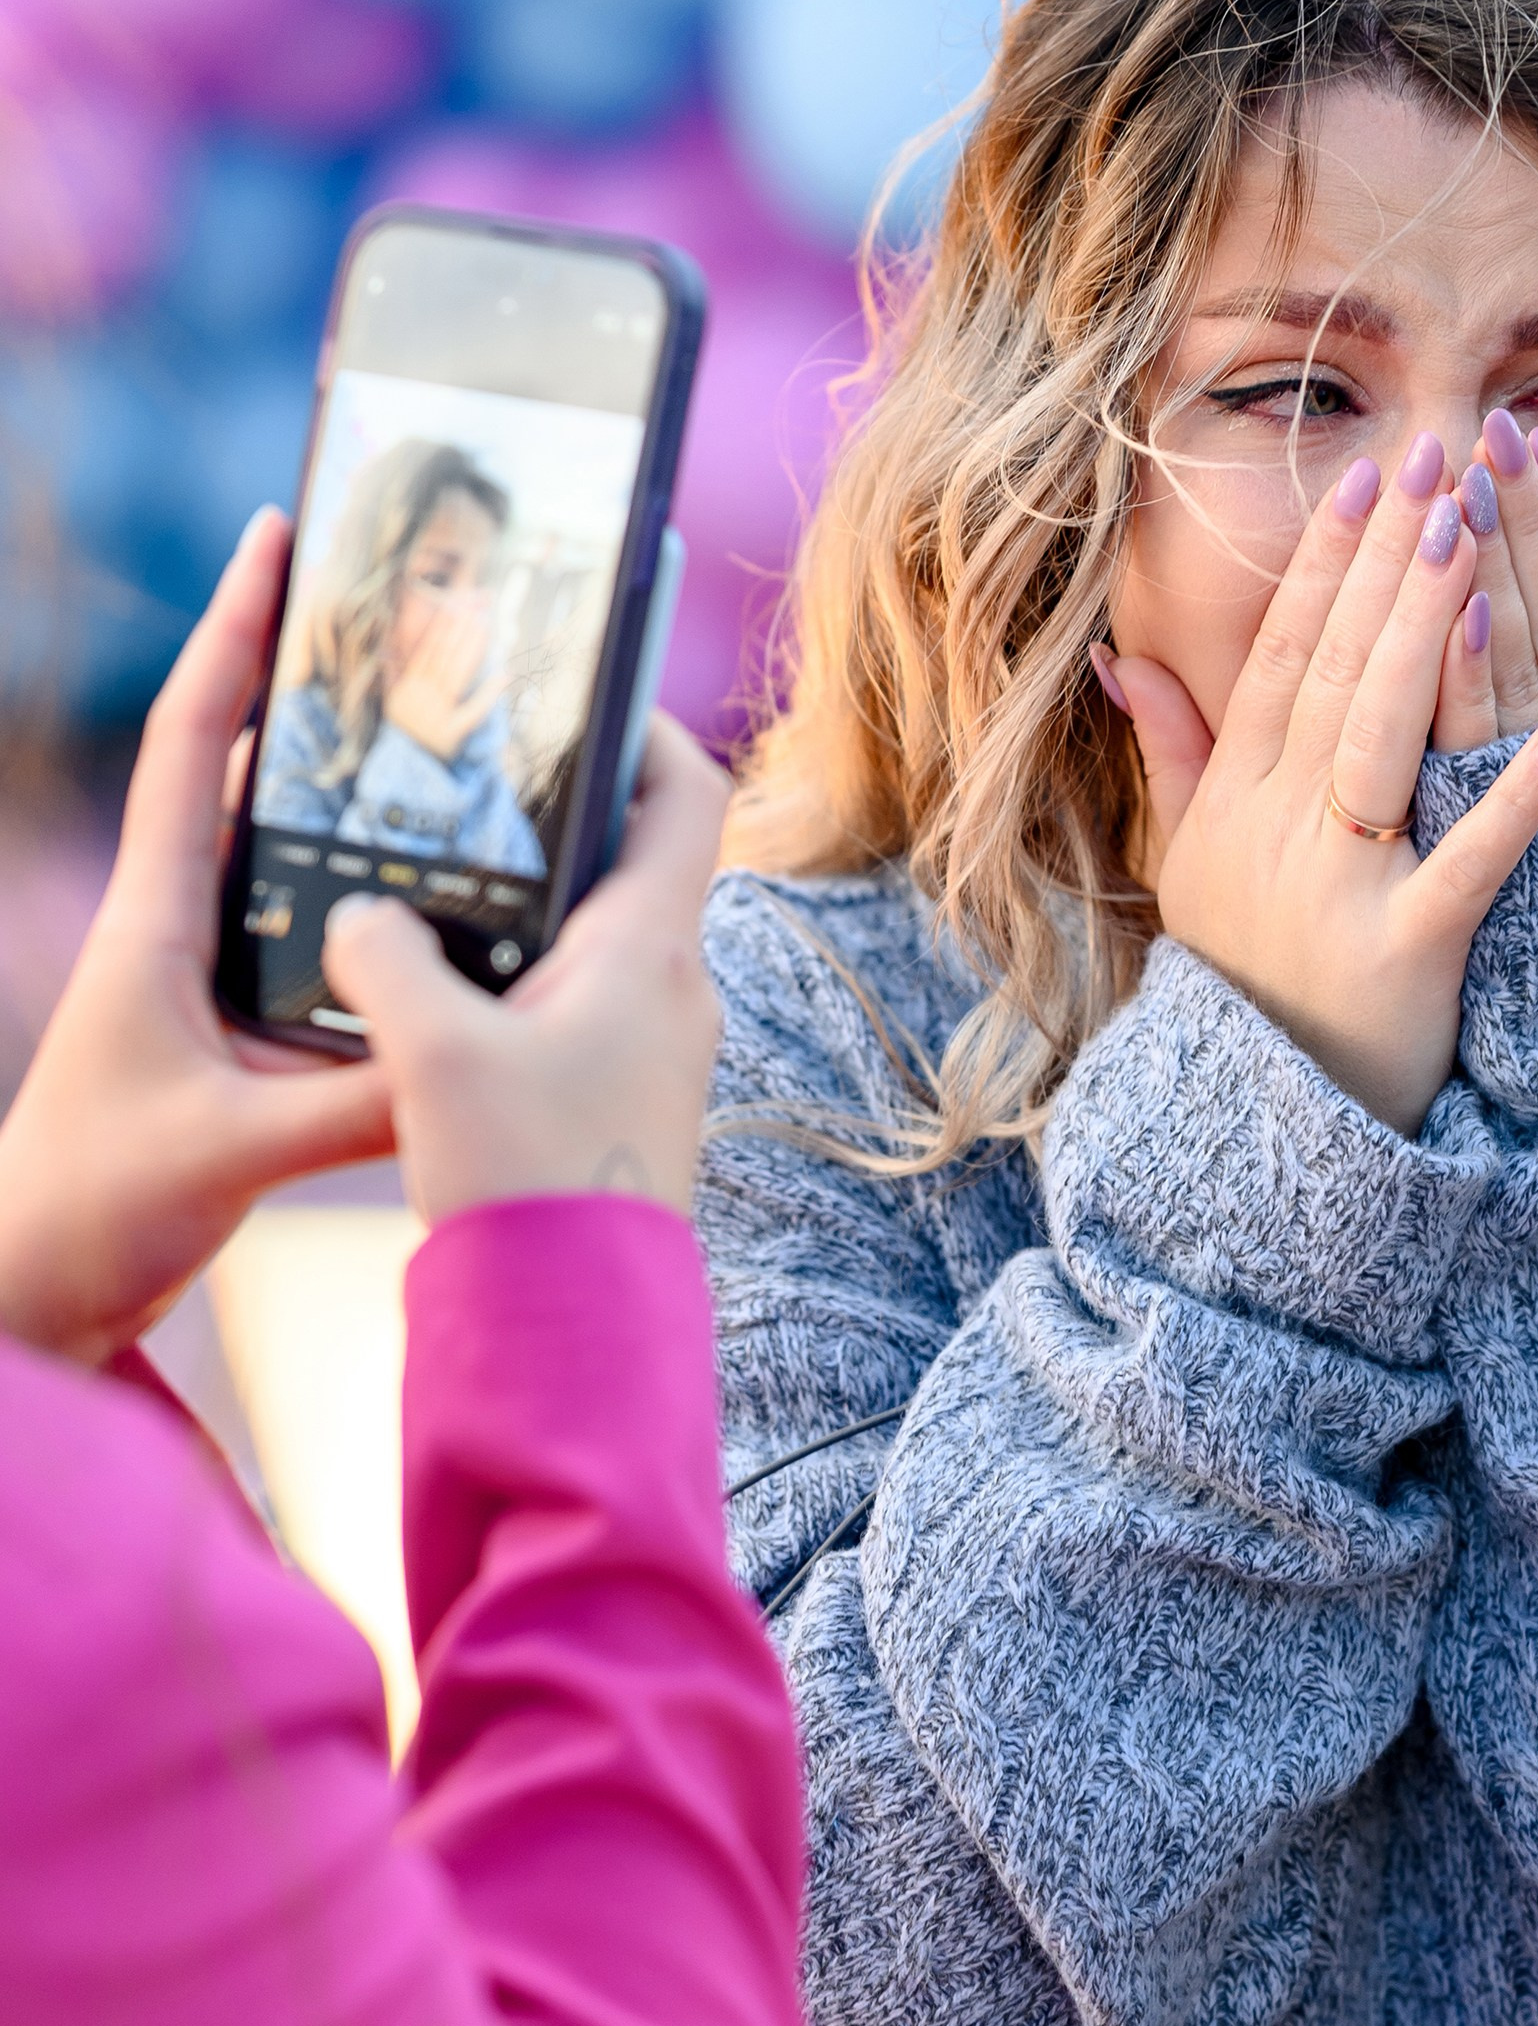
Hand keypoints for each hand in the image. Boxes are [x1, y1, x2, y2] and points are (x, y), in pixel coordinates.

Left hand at [0, 509, 398, 1367]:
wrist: (35, 1293)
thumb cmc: (93, 1209)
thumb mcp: (235, 1150)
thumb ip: (355, 1103)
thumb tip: (475, 1057)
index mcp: (157, 921)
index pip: (199, 744)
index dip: (237, 636)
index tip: (278, 536)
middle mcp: (180, 930)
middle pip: (244, 769)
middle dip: (305, 678)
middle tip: (385, 601)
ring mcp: (207, 981)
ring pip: (285, 852)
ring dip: (347, 787)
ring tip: (438, 722)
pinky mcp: (239, 1040)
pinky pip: (317, 939)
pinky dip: (372, 901)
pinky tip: (445, 898)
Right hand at [318, 717, 726, 1223]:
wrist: (572, 1331)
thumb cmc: (528, 1180)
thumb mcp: (431, 1050)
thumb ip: (387, 955)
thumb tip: (362, 915)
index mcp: (653, 949)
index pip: (687, 792)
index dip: (643, 725)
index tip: (578, 694)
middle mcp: (673, 992)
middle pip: (632, 860)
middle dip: (554, 816)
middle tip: (471, 784)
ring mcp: (651, 1053)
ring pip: (594, 940)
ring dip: (526, 906)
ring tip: (433, 883)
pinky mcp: (617, 1105)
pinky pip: (574, 1009)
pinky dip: (516, 982)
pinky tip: (437, 997)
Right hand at [381, 589, 501, 762]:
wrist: (403, 767)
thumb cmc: (402, 732)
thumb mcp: (391, 702)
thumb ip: (390, 676)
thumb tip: (385, 650)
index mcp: (408, 687)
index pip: (427, 652)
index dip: (440, 629)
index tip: (452, 608)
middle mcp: (423, 697)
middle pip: (444, 658)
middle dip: (458, 632)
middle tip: (474, 609)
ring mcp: (438, 714)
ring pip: (457, 676)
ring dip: (471, 651)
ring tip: (484, 628)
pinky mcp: (453, 732)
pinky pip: (474, 711)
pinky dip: (488, 693)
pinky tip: (504, 674)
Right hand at [1107, 439, 1537, 1136]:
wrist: (1259, 1130)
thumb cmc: (1246, 986)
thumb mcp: (1191, 867)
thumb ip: (1172, 756)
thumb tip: (1121, 662)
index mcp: (1238, 803)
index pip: (1285, 659)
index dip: (1327, 567)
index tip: (1371, 480)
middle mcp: (1278, 832)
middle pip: (1336, 672)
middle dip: (1388, 562)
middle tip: (1442, 460)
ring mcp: (1338, 889)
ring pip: (1385, 737)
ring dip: (1431, 632)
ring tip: (1476, 537)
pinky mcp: (1407, 952)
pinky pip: (1472, 860)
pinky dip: (1522, 794)